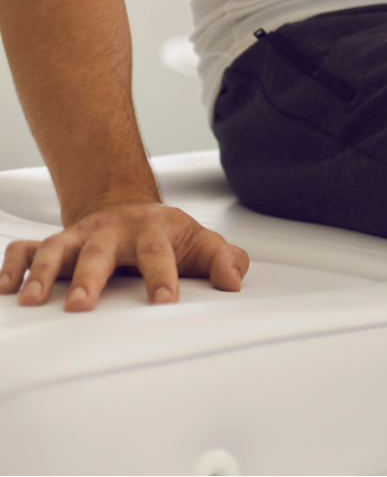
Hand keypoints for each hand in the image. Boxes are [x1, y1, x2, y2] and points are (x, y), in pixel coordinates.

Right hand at [2, 201, 247, 310]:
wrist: (131, 208)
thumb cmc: (168, 235)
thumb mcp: (201, 242)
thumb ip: (222, 260)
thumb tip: (234, 281)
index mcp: (152, 229)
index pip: (158, 253)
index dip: (162, 277)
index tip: (165, 301)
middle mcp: (112, 230)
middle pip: (99, 252)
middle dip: (89, 279)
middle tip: (80, 306)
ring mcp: (80, 236)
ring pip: (56, 249)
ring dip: (43, 274)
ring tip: (32, 300)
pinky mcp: (55, 243)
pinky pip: (25, 250)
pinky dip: (11, 266)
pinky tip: (5, 288)